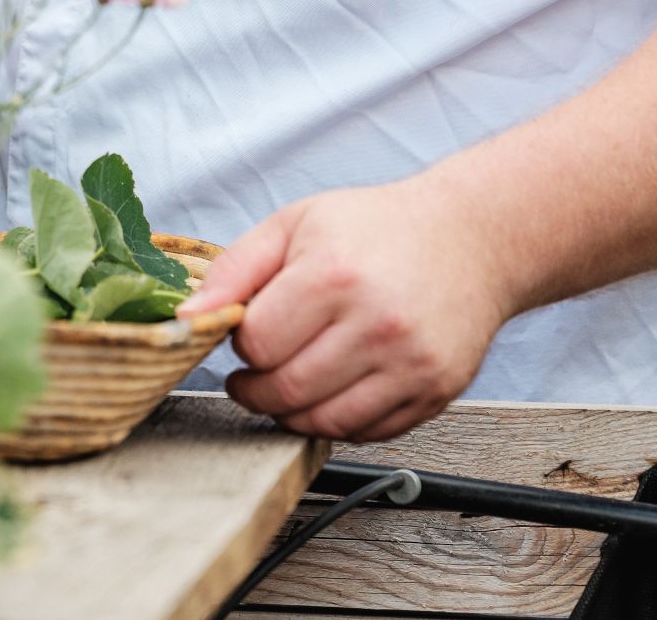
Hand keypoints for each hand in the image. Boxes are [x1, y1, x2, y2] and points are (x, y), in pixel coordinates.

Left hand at [179, 175, 515, 441]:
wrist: (469, 239)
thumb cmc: (375, 228)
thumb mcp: (296, 224)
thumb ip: (234, 269)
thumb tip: (187, 317)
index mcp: (334, 275)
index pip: (257, 344)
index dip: (241, 342)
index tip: (248, 332)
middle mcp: (377, 324)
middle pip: (286, 391)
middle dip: (256, 387)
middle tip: (256, 370)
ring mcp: (411, 364)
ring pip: (323, 423)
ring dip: (292, 410)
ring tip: (290, 378)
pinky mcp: (436, 392)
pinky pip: (368, 433)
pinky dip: (339, 421)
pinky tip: (335, 387)